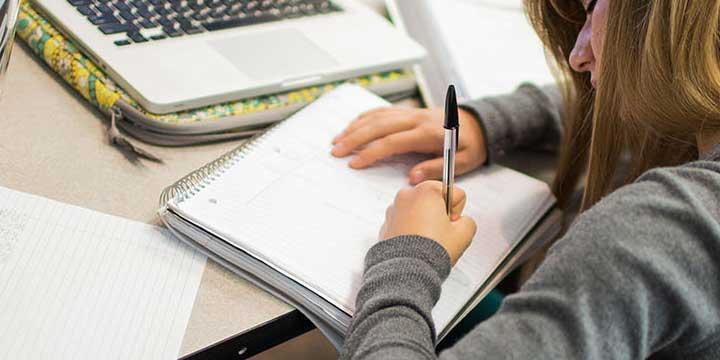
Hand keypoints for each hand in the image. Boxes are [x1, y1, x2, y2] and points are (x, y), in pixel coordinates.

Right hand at [331, 107, 486, 184]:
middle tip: (336, 151)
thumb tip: (412, 177)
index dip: (372, 152)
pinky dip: (364, 118)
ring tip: (337, 140)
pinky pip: (382, 111)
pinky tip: (352, 126)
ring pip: (377, 116)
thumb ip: (436, 168)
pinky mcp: (408, 111)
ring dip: (354, 128)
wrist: (479, 124)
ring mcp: (411, 113)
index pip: (392, 142)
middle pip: (378, 126)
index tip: (355, 164)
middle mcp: (416, 119)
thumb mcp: (461, 162)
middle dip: (354, 138)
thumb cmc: (470, 145)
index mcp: (428, 133)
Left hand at [380, 181, 476, 264]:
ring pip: (419, 212)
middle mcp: (407, 195)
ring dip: (425, 223)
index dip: (457, 212)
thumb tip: (463, 223)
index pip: (454, 193)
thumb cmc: (430, 250)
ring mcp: (394, 210)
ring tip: (428, 242)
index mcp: (426, 191)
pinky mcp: (386, 224)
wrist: (406, 270)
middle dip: (440, 216)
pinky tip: (416, 245)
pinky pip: (405, 223)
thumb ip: (468, 222)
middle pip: (434, 201)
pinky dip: (411, 231)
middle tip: (441, 234)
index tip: (451, 225)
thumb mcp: (464, 234)